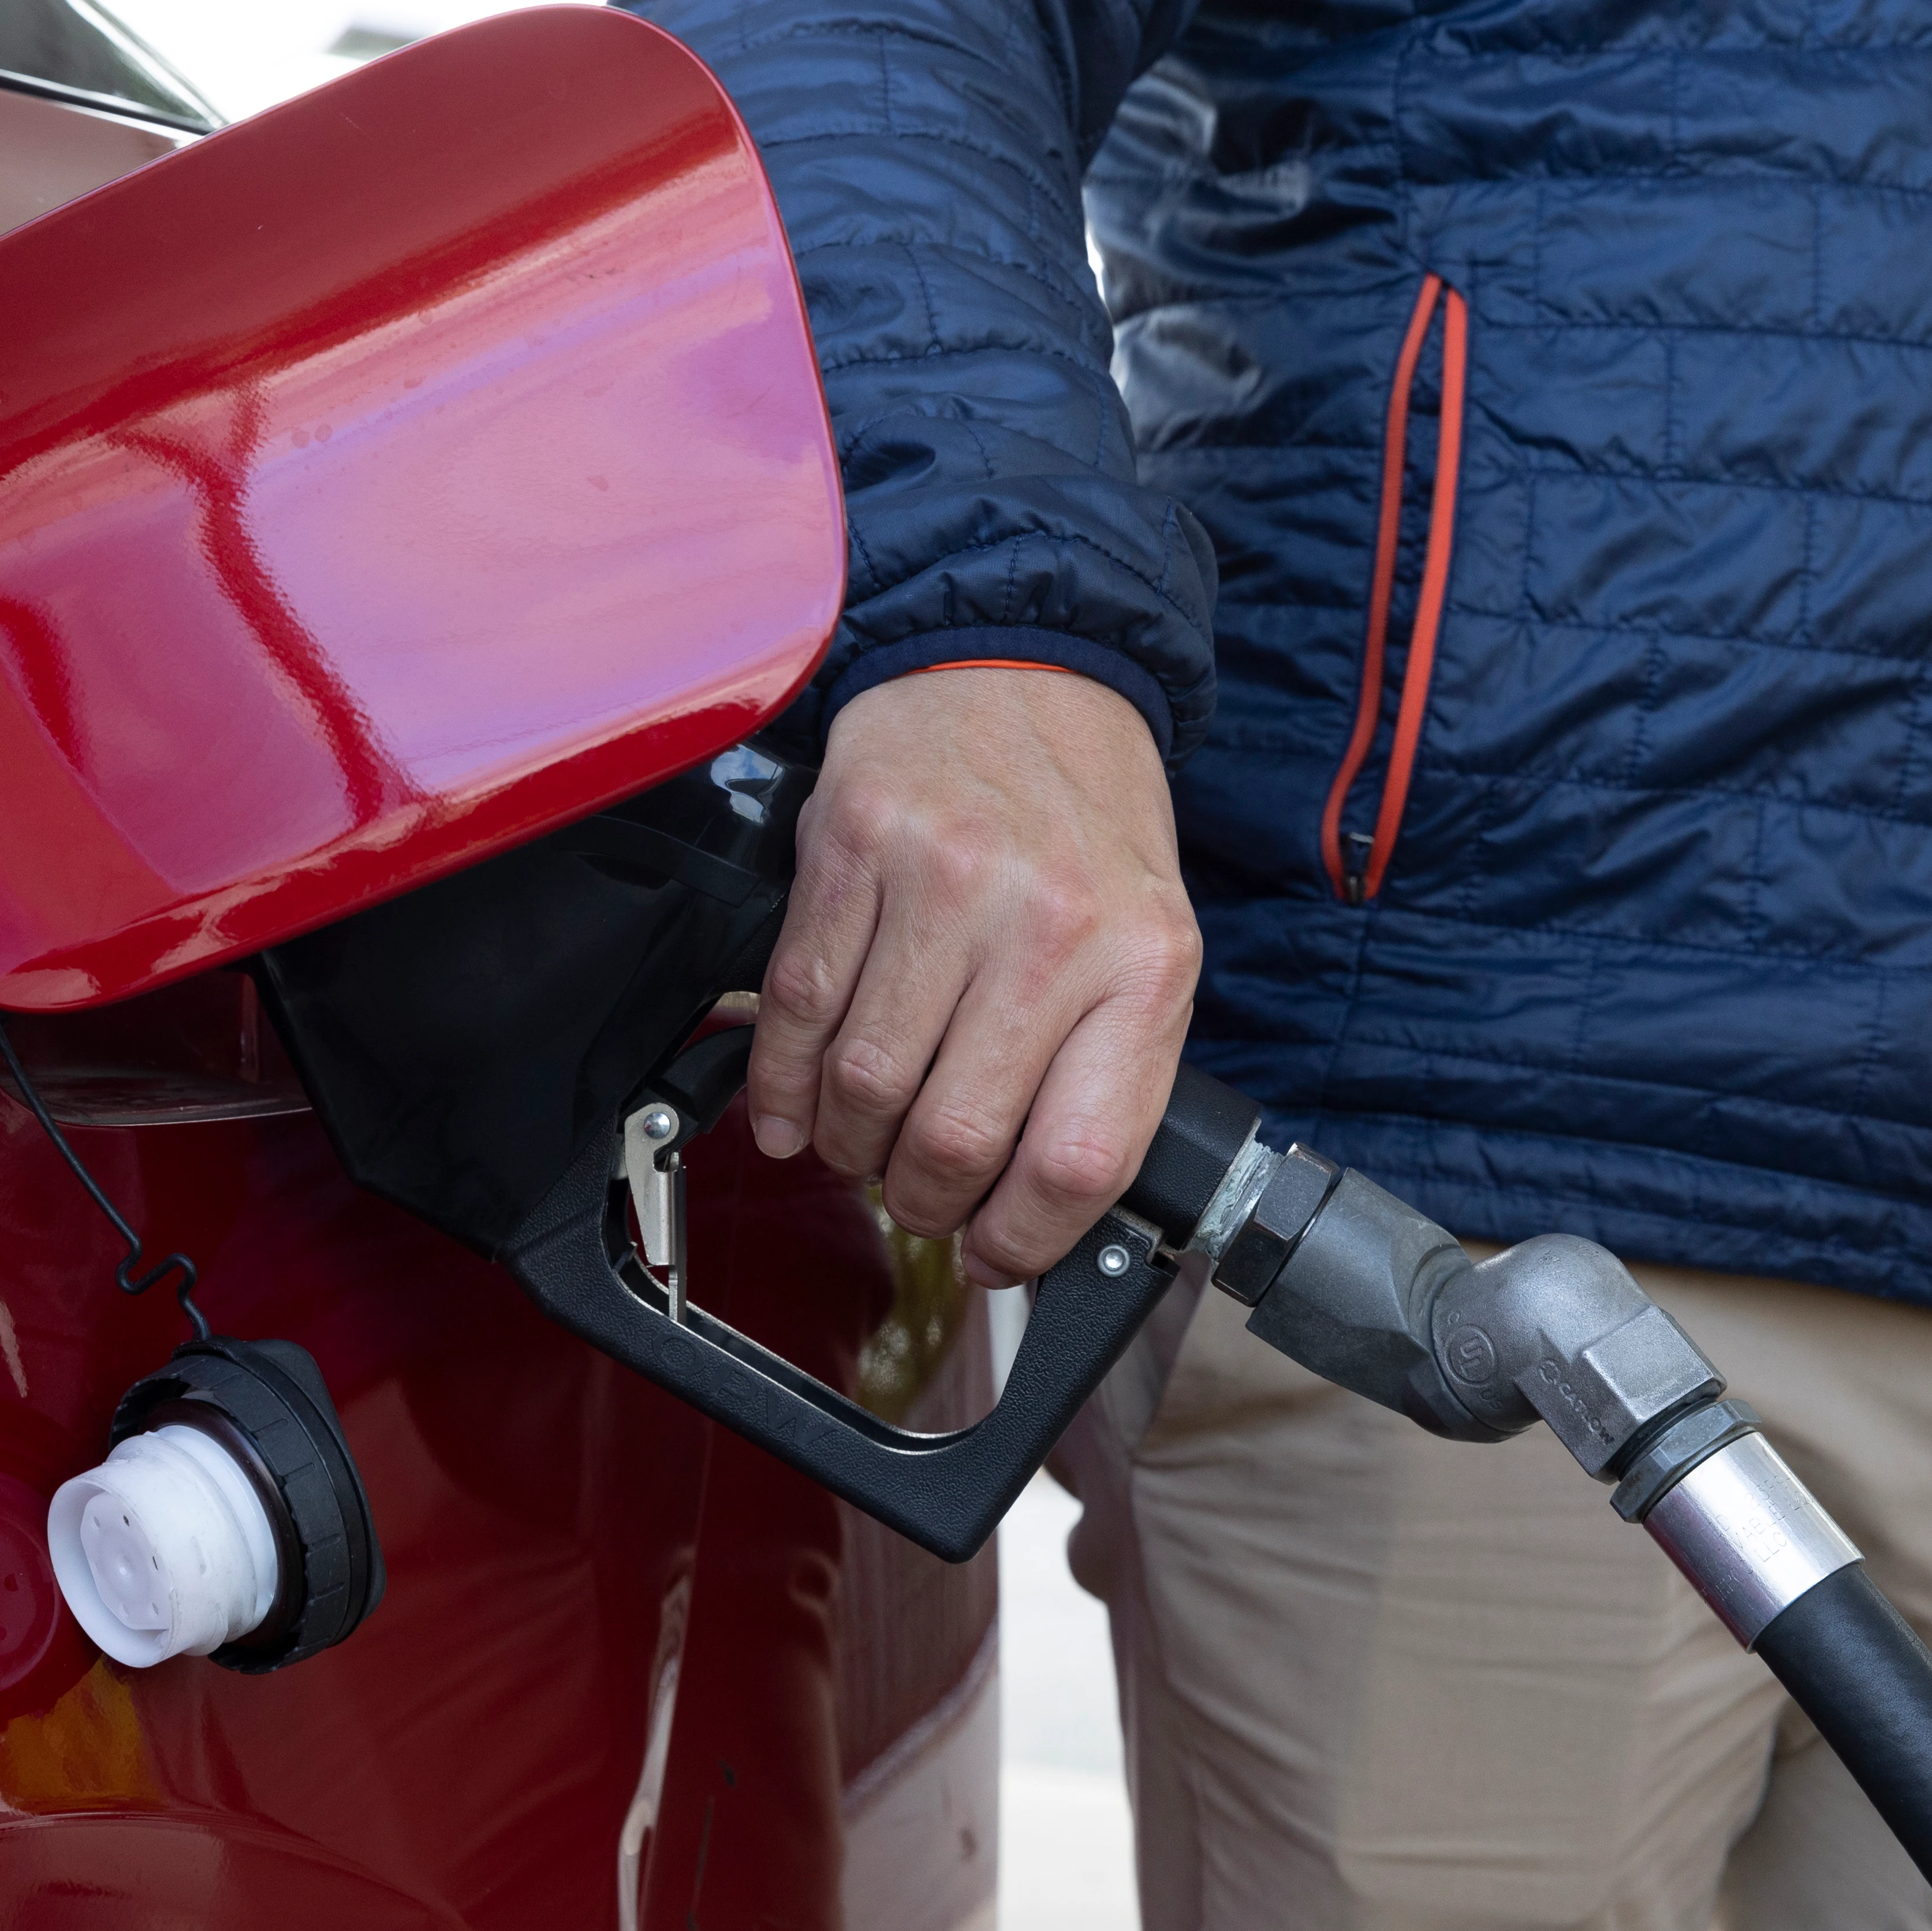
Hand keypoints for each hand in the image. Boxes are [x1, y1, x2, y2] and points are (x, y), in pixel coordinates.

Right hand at [747, 666, 1201, 1285]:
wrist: (1030, 674)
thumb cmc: (1087, 830)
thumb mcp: (1152, 948)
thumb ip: (1106, 1075)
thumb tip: (1032, 1216)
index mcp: (1144, 966)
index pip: (1076, 1159)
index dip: (1018, 1240)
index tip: (991, 1256)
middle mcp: (1049, 924)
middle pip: (954, 1136)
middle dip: (920, 1202)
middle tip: (915, 1201)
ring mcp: (945, 882)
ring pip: (865, 1084)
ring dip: (848, 1147)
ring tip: (859, 1147)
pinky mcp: (854, 847)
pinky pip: (795, 1004)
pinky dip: (779, 1082)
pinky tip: (791, 1109)